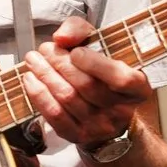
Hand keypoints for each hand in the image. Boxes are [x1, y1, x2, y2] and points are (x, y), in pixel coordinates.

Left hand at [20, 16, 152, 149]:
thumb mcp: (99, 45)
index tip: (76, 51)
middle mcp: (121, 111)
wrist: (102, 113)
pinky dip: (38, 94)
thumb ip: (81, 31)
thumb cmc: (101, 75)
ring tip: (34, 60)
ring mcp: (99, 126)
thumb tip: (62, 37)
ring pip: (67, 98)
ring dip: (45, 75)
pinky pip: (55, 115)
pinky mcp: (78, 136)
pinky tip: (30, 79)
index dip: (95, 64)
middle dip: (60, 63)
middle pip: (87, 86)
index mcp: (136, 89)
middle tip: (45, 49)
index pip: (121, 79)